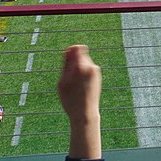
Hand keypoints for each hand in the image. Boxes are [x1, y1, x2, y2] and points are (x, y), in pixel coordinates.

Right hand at [58, 45, 101, 159]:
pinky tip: (79, 85)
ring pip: (85, 62)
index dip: (71, 50)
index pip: (77, 48)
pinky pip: (88, 69)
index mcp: (79, 67)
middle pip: (81, 54)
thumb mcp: (62, 82)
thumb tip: (68, 50)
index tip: (66, 57)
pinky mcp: (98, 76)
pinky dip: (82, 73)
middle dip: (74, 61)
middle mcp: (90, 67)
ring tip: (73, 83)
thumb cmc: (70, 99)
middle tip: (68, 75)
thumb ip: (66, 65)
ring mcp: (95, 71)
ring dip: (78, 67)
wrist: (85, 112)